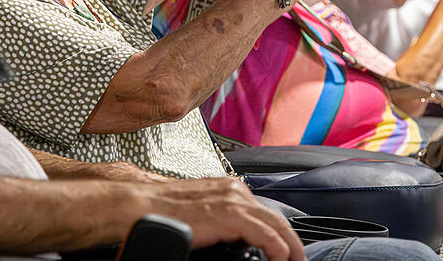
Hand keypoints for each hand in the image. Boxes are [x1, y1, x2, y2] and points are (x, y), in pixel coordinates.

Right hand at [152, 178, 303, 260]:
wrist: (142, 208)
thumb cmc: (164, 213)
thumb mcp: (202, 214)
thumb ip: (222, 222)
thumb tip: (233, 239)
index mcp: (230, 190)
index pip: (265, 213)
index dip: (279, 234)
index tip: (285, 251)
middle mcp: (236, 190)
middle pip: (277, 218)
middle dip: (293, 242)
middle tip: (300, 260)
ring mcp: (234, 200)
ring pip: (277, 225)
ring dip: (290, 248)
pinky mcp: (230, 215)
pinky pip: (265, 234)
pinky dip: (278, 249)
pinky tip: (281, 260)